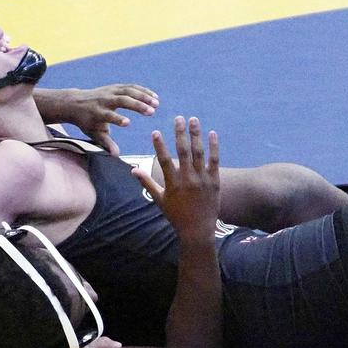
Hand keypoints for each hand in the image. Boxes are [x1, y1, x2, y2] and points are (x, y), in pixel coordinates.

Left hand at [62, 85, 159, 155]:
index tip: (128, 123)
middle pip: (122, 100)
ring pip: (128, 91)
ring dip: (143, 96)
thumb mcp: (94, 133)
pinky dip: (143, 91)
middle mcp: (104, 100)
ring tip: (156, 104)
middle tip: (152, 112)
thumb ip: (107, 143)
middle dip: (137, 105)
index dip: (117, 119)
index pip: (108, 115)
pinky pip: (131, 87)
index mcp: (98, 113)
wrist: (75, 103)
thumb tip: (116, 155)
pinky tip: (154, 97)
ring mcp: (110, 91)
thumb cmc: (87, 122)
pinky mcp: (115, 87)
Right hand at [132, 116, 219, 242]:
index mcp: (173, 183)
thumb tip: (133, 170)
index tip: (155, 132)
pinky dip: (213, 147)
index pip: (164, 160)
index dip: (159, 145)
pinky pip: (214, 161)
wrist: (198, 229)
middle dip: (180, 133)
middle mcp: (187, 179)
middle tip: (178, 118)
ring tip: (194, 120)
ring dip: (196, 135)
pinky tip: (212, 134)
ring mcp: (202, 179)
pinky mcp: (214, 181)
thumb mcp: (159, 199)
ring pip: (199, 153)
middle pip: (183, 151)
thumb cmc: (176, 215)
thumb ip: (147, 182)